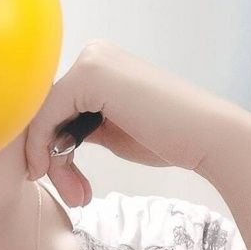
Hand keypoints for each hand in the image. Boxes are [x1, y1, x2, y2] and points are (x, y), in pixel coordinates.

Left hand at [25, 40, 250, 207]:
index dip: (50, 148)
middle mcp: (93, 54)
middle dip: (51, 157)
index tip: (62, 183)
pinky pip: (46, 115)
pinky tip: (52, 172)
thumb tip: (49, 138)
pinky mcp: (89, 74)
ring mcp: (91, 61)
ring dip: (52, 161)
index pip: (55, 108)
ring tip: (76, 193)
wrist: (208, 138)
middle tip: (73, 194)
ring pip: (44, 116)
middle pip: (46, 111)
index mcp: (100, 65)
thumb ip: (83, 126)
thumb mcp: (113, 131)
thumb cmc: (168, 139)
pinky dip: (42, 147)